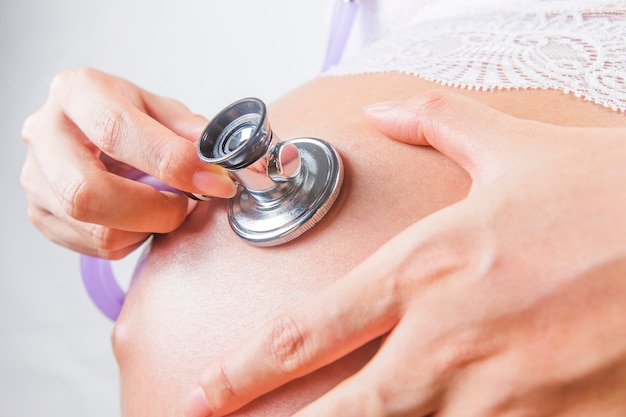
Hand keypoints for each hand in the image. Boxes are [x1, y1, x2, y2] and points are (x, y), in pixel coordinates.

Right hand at [20, 68, 235, 258]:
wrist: (87, 132)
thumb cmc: (126, 116)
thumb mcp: (161, 111)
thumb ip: (192, 133)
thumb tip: (225, 159)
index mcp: (78, 93)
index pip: (116, 131)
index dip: (171, 163)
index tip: (214, 182)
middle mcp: (45, 133)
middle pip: (88, 192)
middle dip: (153, 209)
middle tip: (185, 205)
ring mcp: (36, 178)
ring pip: (95, 230)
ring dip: (146, 227)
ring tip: (164, 207)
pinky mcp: (41, 214)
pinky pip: (95, 247)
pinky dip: (131, 239)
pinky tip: (139, 216)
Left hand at [183, 91, 625, 415]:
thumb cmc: (604, 192)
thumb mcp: (510, 144)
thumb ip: (436, 120)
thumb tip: (386, 108)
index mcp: (426, 270)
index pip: (309, 330)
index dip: (246, 371)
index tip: (207, 392)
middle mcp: (447, 340)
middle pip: (340, 412)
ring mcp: (498, 393)